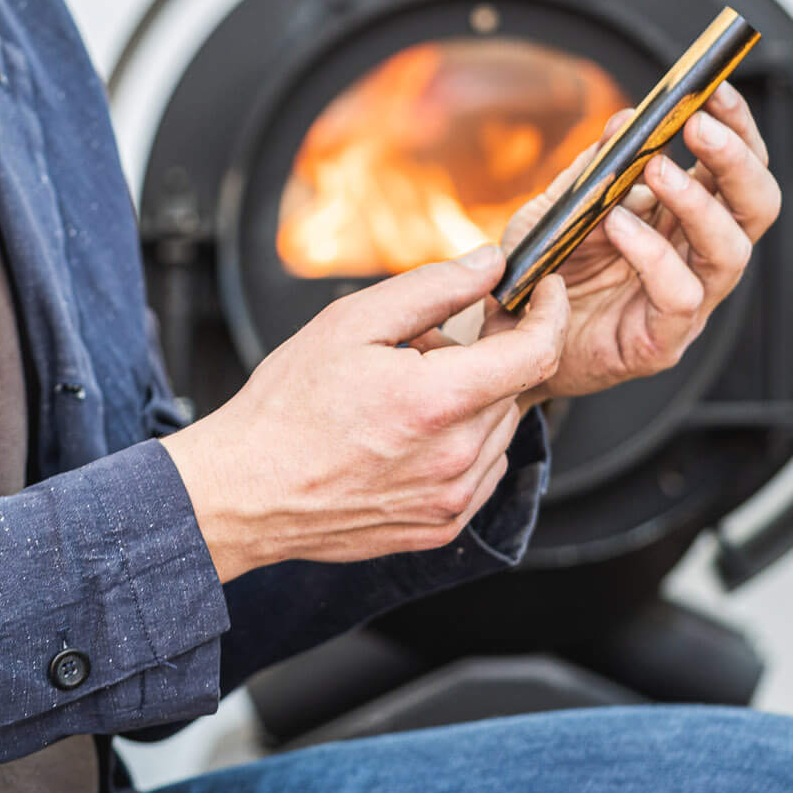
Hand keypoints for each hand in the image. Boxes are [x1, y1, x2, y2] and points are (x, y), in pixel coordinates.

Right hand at [162, 248, 568, 583]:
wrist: (246, 492)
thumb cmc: (286, 407)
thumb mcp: (351, 322)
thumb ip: (432, 288)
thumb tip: (489, 263)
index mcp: (436, 402)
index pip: (535, 353)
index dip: (547, 312)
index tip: (541, 291)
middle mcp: (456, 459)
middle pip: (513, 387)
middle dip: (486, 354)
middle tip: (425, 343)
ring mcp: (452, 501)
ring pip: (499, 429)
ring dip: (473, 400)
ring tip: (406, 392)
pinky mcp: (441, 528)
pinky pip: (481, 472)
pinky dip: (462, 442)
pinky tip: (409, 432)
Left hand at [465, 80, 779, 401]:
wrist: (509, 344)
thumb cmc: (543, 274)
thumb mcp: (559, 208)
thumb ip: (593, 169)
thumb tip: (626, 119)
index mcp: (686, 220)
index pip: (736, 169)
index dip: (737, 127)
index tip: (718, 87)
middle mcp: (699, 258)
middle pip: (757, 206)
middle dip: (736, 160)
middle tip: (698, 124)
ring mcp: (688, 303)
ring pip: (730, 251)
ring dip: (697, 203)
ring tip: (654, 170)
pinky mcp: (662, 340)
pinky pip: (680, 296)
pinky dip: (653, 254)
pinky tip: (619, 227)